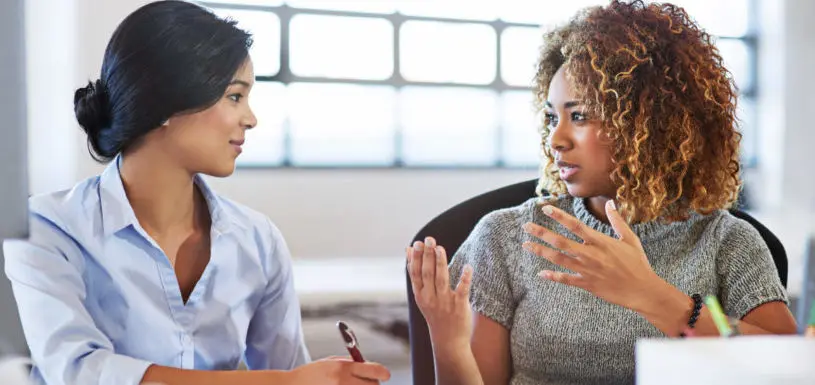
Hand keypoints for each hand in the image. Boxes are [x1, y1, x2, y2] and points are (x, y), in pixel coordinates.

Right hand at [289, 357, 389, 384]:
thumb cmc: (312, 374)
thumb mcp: (330, 363)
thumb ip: (351, 364)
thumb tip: (372, 368)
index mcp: (343, 368)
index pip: (373, 370)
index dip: (382, 372)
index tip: (385, 375)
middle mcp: (343, 382)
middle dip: (373, 384)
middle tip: (368, 383)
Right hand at [406, 237, 473, 352]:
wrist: (448, 340)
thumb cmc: (435, 313)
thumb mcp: (422, 295)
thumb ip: (416, 272)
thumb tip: (407, 249)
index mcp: (420, 295)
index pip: (415, 274)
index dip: (415, 258)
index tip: (416, 243)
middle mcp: (430, 298)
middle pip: (427, 273)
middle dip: (427, 256)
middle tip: (428, 239)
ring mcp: (445, 302)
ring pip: (441, 279)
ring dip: (440, 262)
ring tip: (440, 248)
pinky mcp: (459, 306)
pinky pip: (462, 290)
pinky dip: (465, 278)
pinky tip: (468, 267)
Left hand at [521, 200, 666, 311]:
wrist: (642, 290)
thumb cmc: (637, 263)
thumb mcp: (630, 239)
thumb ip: (617, 221)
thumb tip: (610, 202)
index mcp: (600, 242)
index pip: (575, 225)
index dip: (559, 216)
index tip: (545, 209)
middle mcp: (590, 255)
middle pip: (560, 241)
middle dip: (541, 233)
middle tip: (526, 226)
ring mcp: (587, 270)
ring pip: (558, 259)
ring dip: (540, 251)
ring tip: (526, 245)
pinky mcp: (587, 284)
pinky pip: (566, 279)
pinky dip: (552, 276)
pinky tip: (541, 273)